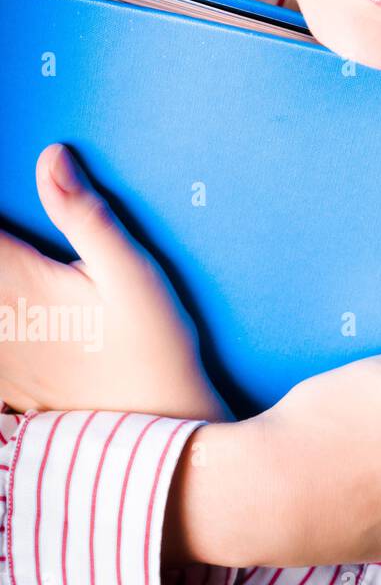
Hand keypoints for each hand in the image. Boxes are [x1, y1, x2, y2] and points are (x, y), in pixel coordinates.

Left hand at [0, 144, 231, 421]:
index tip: (6, 180)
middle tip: (16, 247)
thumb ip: (86, 217)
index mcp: (21, 282)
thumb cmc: (155, 349)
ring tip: (20, 286)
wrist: (161, 427)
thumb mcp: (134, 275)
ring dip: (0, 279)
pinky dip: (1, 319)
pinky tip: (16, 311)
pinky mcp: (5, 384)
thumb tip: (51, 157)